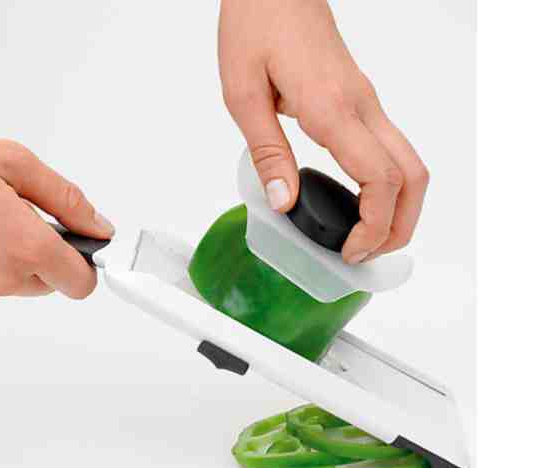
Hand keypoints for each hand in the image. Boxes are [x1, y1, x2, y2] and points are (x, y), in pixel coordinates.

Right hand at [0, 130, 113, 307]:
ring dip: (8, 257)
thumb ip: (66, 199)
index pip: (81, 283)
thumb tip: (98, 226)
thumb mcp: (12, 163)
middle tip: (16, 215)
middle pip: (47, 282)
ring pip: (13, 283)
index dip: (85, 264)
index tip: (80, 246)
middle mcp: (0, 278)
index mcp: (25, 245)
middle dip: (42, 253)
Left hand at [218, 0, 428, 263]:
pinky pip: (390, 148)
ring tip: (365, 235)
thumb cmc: (257, 24)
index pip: (379, 180)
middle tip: (365, 253)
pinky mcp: (360, 99)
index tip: (351, 251)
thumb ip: (268, 151)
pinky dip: (387, 184)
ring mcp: (367, 101)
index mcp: (332, 109)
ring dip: (399, 207)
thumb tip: (284, 202)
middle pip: (412, 177)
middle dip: (400, 226)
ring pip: (409, 163)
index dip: (374, 226)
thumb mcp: (244, 93)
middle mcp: (362, 106)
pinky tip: (358, 199)